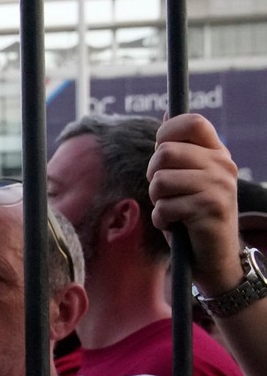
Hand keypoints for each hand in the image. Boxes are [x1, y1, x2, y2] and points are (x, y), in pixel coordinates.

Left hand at [147, 113, 242, 292]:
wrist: (215, 258)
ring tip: (172, 209)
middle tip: (165, 192)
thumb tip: (166, 117)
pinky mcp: (210, 209)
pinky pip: (164, 207)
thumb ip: (179, 153)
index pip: (192, 122)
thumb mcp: (188, 180)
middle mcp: (222, 165)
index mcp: (217, 153)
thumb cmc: (193, 217)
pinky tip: (176, 225)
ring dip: (157, 200)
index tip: (161, 151)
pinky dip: (162, 219)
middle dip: (153, 175)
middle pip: (164, 153)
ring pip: (160, 180)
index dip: (167, 133)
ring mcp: (219, 186)